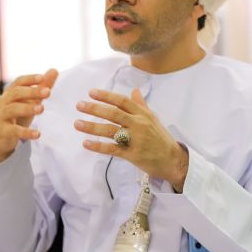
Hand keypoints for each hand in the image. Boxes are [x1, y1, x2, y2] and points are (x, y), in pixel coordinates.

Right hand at [0, 69, 58, 166]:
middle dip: (31, 91)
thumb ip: (41, 87)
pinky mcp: (3, 131)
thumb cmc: (16, 117)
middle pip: (16, 93)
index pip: (18, 82)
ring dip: (27, 108)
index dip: (30, 79)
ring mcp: (2, 116)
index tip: (42, 77)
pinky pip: (14, 130)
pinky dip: (26, 132)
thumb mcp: (30, 101)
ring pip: (13, 109)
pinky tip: (38, 134)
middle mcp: (3, 102)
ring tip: (41, 108)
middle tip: (48, 92)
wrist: (0, 138)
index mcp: (10, 93)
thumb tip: (54, 70)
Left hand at [73, 87, 188, 190]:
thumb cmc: (160, 138)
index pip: (122, 101)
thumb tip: (134, 90)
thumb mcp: (153, 119)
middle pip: (114, 114)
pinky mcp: (133, 154)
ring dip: (92, 127)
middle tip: (79, 105)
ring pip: (111, 130)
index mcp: (143, 114)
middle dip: (95, 109)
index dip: (106, 96)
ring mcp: (136, 139)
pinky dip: (98, 146)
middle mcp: (139, 124)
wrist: (173, 160)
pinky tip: (86, 143)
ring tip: (77, 123)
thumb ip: (141, 105)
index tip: (91, 92)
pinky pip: (113, 149)